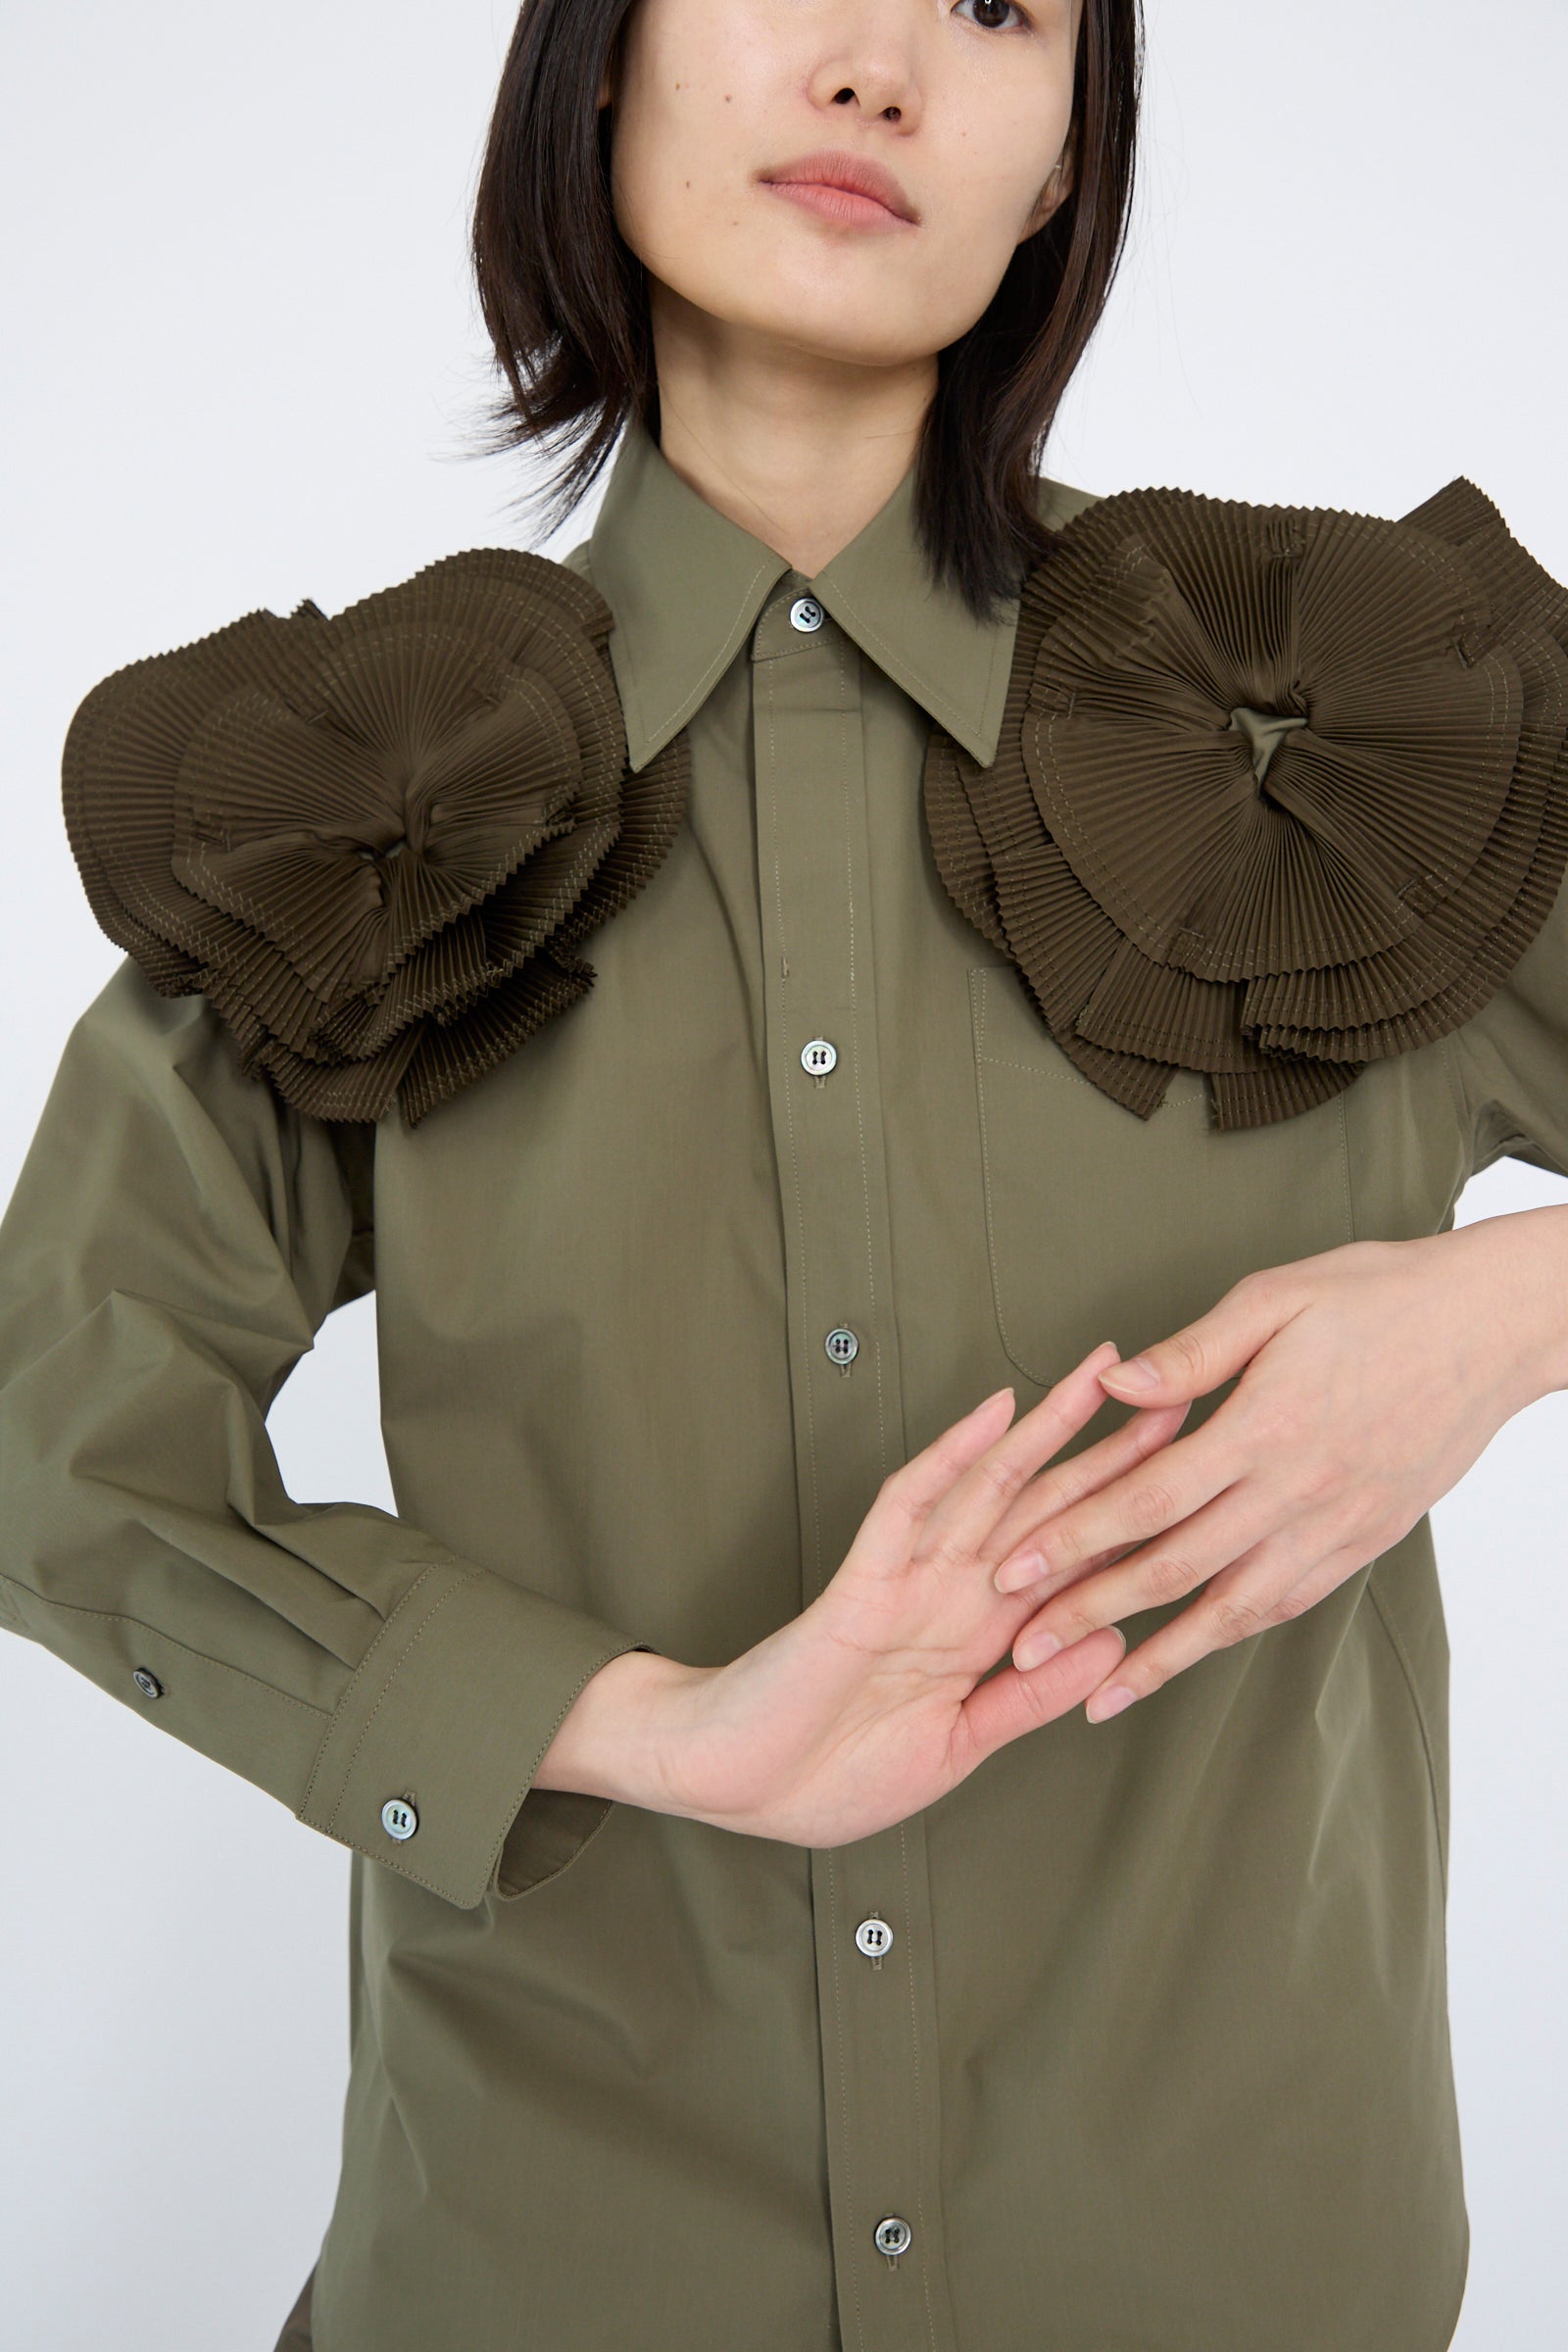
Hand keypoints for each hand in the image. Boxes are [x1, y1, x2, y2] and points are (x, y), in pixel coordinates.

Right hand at [536, 1343, 1186, 1844]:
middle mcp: (953, 1594)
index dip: (1132, 1512)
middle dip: (1110, 1450)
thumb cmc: (828, 1771)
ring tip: (1103, 1376)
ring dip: (1047, 1431)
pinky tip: (991, 1414)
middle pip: (1045, 1505)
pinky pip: (909, 1508)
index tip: (1198, 1472)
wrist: (731, 1786)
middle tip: (1179, 1392)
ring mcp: (907, 1582)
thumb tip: (1115, 1641)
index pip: (1071, 1558)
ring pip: (989, 1487)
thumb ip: (1030, 1697)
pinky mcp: (861, 1587)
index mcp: (981, 1634)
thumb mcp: (957, 1748)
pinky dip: (950, 1459)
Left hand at [982, 1208, 1567, 1725]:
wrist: (1488, 1328)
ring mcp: (1334, 1525)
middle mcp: (1296, 1490)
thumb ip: (1190, 1354)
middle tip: (1024, 1648)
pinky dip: (1230, 1635)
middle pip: (1175, 1567)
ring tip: (1098, 1691)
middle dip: (1091, 1612)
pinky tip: (1189, 1653)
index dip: (1073, 1536)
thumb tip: (1110, 1384)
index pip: (1146, 1497)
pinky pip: (1287, 1602)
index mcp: (1263, 1426)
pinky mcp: (1364, 1542)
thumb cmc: (1378, 1297)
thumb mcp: (1276, 1298)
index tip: (1010, 1567)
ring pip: (1232, 1607)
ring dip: (1158, 1654)